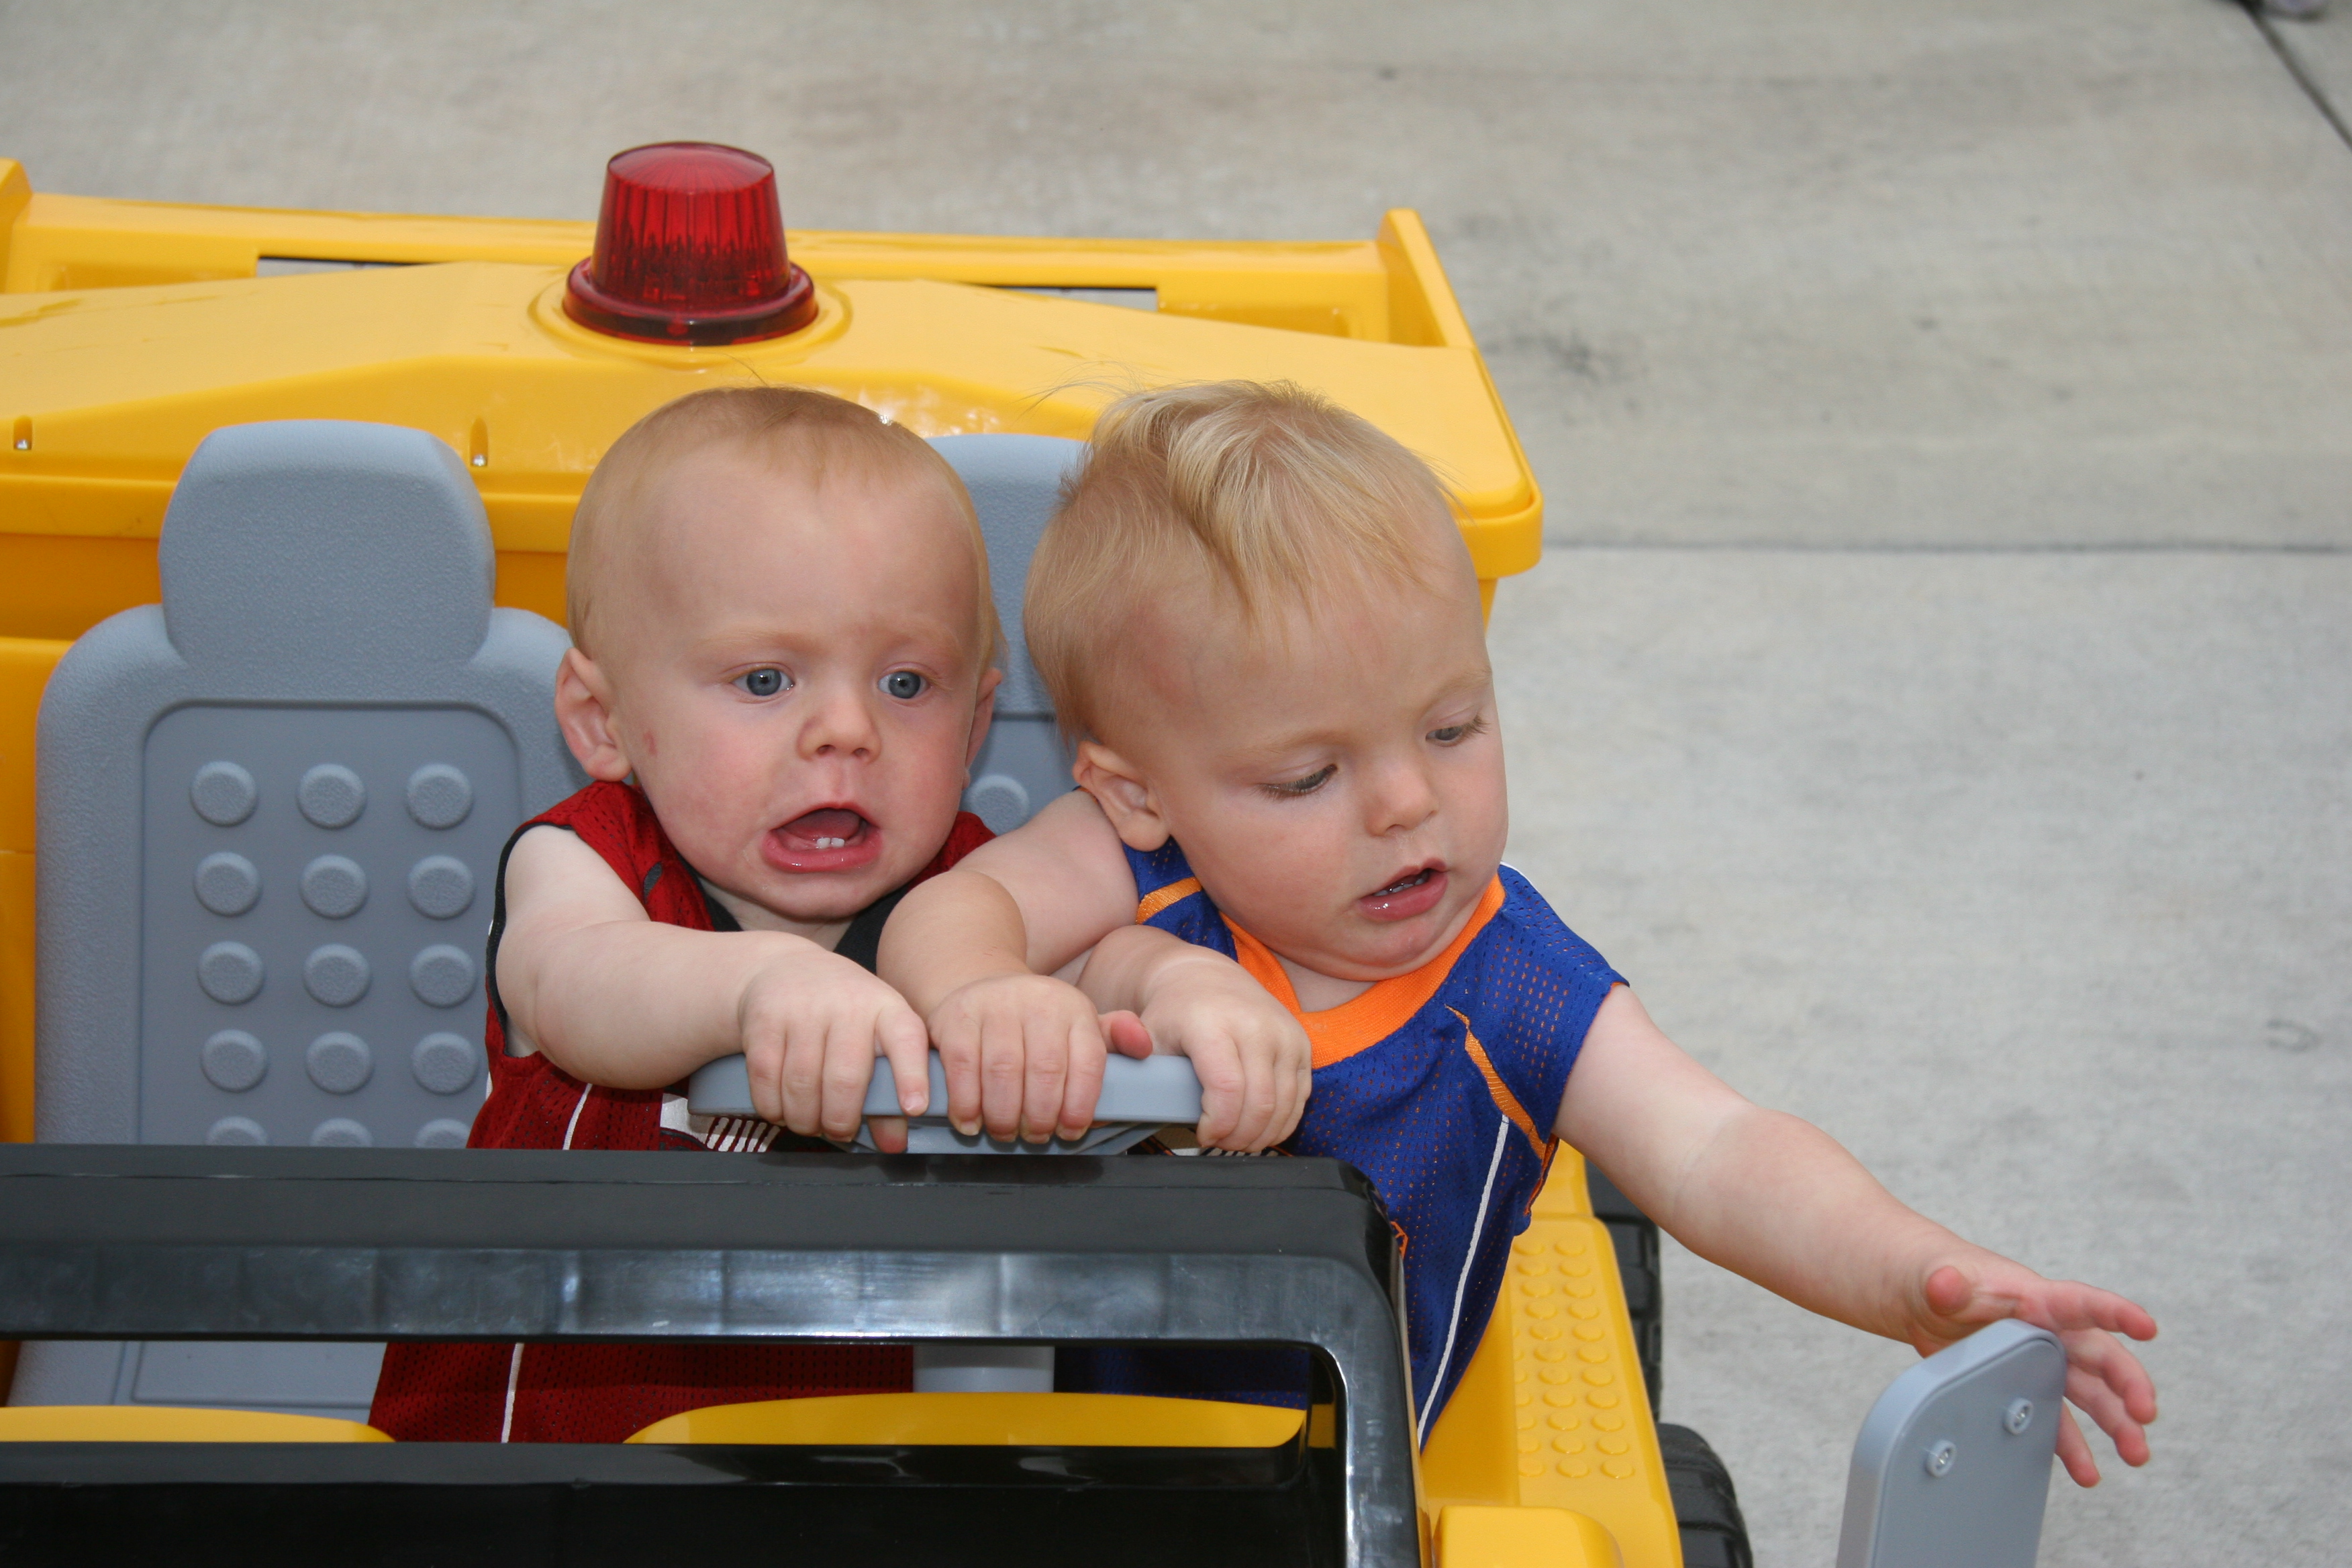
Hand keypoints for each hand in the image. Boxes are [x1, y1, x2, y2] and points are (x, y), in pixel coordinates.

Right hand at [738, 941, 931, 1152]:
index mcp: (885, 1008)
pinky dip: (772, 1107)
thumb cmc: (843, 1013)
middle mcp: (847, 1004)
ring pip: (802, 1084)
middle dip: (840, 1120)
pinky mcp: (764, 1019)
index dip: (911, 1076)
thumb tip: (894, 1145)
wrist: (787, 969)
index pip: (906, 1040)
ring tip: (809, 1123)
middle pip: (845, 1078)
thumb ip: (889, 1089)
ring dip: (804, 1119)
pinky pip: (766, 1078)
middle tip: (839, 1130)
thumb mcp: (875, 1035)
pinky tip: (781, 1111)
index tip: (914, 1109)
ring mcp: (802, 1009)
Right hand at [926, 973, 1151, 1142]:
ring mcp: (995, 1006)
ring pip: (1003, 1072)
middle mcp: (1038, 1001)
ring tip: (1006, 1132)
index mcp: (1075, 1008)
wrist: (981, 989)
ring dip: (1004, 1115)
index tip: (1070, 1132)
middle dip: (1041, 1116)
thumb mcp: (1079, 1024)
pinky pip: (962, 1067)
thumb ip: (1114, 1039)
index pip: (1088, 1063)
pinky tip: (972, 1121)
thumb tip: (1143, 1046)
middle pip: (1045, 1071)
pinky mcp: (957, 1018)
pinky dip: (967, 1103)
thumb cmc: (1036, 1021)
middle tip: (1036, 1136)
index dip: (1081, 1107)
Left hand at [1137, 953, 1311, 1151]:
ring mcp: (1284, 1034)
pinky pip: (1300, 1098)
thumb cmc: (1174, 1014)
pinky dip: (1281, 1122)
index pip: (1227, 1090)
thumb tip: (1134, 1076)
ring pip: (1283, 1106)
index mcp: (1214, 1023)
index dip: (1217, 1126)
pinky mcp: (1301, 1044)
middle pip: (1259, 1104)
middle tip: (1219, 1143)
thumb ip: (1128, 1055)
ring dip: (1260, 1135)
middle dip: (1238, 1137)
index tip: (1202, 1136)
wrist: (1206, 978)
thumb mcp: (1146, 1031)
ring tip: (1236, 1138)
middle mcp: (1255, 1025)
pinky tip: (1258, 1128)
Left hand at [1905, 1260, 2158, 1485]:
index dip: (2115, 1312)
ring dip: (2117, 1423)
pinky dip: (2072, 1447)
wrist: (1926, 1297)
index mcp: (2036, 1298)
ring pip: (2091, 1394)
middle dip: (2128, 1384)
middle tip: (2145, 1412)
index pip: (2081, 1303)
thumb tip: (1943, 1283)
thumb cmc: (1946, 1276)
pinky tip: (2087, 1472)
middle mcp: (2051, 1332)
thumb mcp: (1943, 1277)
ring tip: (2136, 1454)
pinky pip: (2056, 1421)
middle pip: (2101, 1356)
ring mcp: (2043, 1363)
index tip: (2147, 1327)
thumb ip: (1948, 1283)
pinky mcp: (2027, 1388)